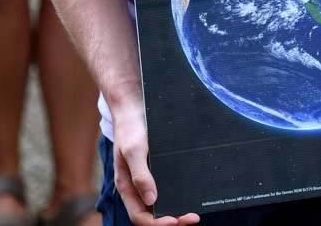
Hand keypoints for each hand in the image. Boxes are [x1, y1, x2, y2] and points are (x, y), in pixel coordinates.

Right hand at [110, 103, 200, 224]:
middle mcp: (136, 186)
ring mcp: (146, 178)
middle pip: (152, 213)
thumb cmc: (131, 127)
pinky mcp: (156, 169)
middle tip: (193, 217)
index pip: (139, 216)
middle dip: (171, 220)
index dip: (157, 223)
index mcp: (126, 186)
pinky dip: (177, 195)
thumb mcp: (134, 149)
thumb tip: (151, 199)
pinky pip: (166, 188)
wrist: (134, 106)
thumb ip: (140, 174)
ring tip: (194, 211)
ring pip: (160, 203)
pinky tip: (190, 193)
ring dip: (175, 210)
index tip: (176, 220)